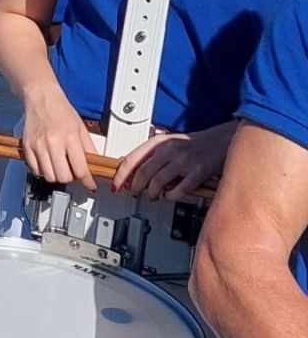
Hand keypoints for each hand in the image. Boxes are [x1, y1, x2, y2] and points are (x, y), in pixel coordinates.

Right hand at [19, 90, 97, 189]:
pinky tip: (48, 162)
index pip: (80, 169)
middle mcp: (53, 142)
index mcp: (70, 137)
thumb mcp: (80, 127)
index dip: (87, 181)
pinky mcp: (27, 146)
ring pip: (49, 176)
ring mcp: (38, 145)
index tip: (90, 184)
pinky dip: (43, 171)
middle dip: (71, 177)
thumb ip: (89, 148)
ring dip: (56, 175)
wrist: (41, 97)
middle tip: (72, 171)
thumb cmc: (60, 110)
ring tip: (59, 166)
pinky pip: (35, 170)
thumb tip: (95, 164)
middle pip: (64, 176)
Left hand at [111, 119, 235, 199]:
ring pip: (158, 183)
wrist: (220, 141)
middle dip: (136, 188)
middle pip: (143, 174)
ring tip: (153, 195)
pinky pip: (178, 190)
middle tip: (136, 193)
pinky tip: (170, 195)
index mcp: (160, 142)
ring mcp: (184, 162)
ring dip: (152, 194)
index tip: (116, 186)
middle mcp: (170, 150)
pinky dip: (171, 196)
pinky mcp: (198, 173)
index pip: (132, 160)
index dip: (121, 175)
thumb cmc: (193, 144)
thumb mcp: (169, 143)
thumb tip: (131, 172)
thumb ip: (152, 155)